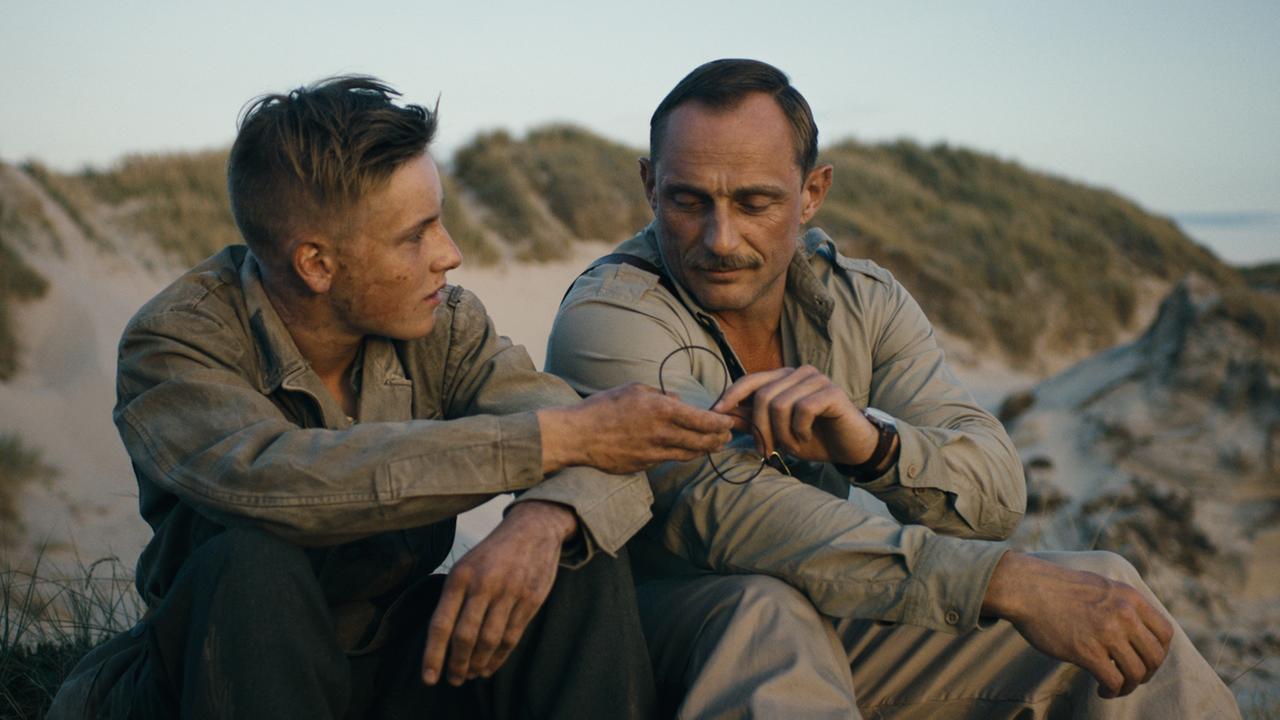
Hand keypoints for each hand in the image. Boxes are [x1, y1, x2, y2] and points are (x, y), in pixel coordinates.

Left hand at [420, 500, 574, 685]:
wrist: (533, 528)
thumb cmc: (493, 553)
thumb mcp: (466, 565)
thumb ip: (454, 598)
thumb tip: (440, 640)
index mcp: (460, 576)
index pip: (441, 624)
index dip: (433, 655)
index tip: (429, 678)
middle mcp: (483, 584)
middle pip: (465, 637)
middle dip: (456, 664)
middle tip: (453, 680)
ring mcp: (509, 592)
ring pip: (489, 640)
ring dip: (477, 664)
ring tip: (470, 674)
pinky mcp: (531, 599)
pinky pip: (512, 636)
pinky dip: (499, 657)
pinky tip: (490, 666)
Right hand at [538, 382, 733, 474]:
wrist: (577, 436)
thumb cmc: (603, 407)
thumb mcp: (633, 390)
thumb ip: (660, 395)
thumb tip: (678, 401)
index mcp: (661, 410)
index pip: (703, 420)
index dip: (721, 423)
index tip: (729, 421)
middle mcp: (662, 434)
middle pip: (702, 441)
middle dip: (719, 439)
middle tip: (727, 436)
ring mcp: (653, 453)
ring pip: (689, 454)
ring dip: (705, 450)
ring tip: (714, 445)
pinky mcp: (644, 466)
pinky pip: (669, 460)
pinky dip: (681, 455)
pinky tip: (686, 451)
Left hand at [710, 365, 875, 464]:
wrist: (851, 448)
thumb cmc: (814, 438)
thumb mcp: (777, 433)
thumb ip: (753, 420)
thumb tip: (723, 415)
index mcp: (783, 378)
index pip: (749, 380)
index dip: (730, 396)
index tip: (716, 415)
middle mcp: (798, 373)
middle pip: (762, 396)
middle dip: (759, 428)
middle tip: (765, 451)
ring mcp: (816, 379)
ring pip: (779, 404)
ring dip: (781, 433)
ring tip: (791, 446)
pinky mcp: (831, 391)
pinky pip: (802, 410)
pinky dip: (799, 430)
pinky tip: (806, 437)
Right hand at [982, 552, 1173, 697]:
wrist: (1026, 588)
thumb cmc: (1057, 588)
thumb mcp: (1100, 586)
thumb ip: (1121, 604)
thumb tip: (1135, 627)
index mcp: (1129, 598)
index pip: (1165, 633)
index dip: (1159, 653)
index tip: (1144, 660)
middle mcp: (1123, 614)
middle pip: (1154, 657)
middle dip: (1146, 674)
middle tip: (1130, 678)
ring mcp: (1106, 633)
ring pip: (1136, 673)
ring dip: (1128, 686)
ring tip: (1114, 687)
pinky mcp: (1087, 651)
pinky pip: (1113, 681)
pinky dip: (1111, 691)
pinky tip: (1101, 689)